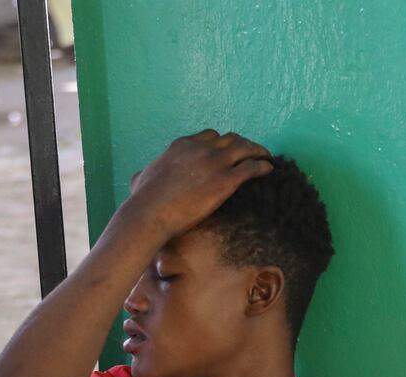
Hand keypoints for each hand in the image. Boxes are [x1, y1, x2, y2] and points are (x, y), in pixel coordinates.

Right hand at [122, 130, 274, 240]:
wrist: (152, 212)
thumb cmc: (144, 200)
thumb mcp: (141, 179)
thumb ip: (144, 174)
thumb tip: (136, 178)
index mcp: (183, 145)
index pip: (211, 136)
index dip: (224, 142)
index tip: (230, 149)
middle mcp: (201, 148)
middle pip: (232, 138)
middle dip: (244, 144)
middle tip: (253, 152)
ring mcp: (215, 162)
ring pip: (245, 149)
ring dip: (258, 151)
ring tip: (267, 157)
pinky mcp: (226, 180)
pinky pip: (252, 168)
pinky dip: (263, 166)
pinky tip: (270, 169)